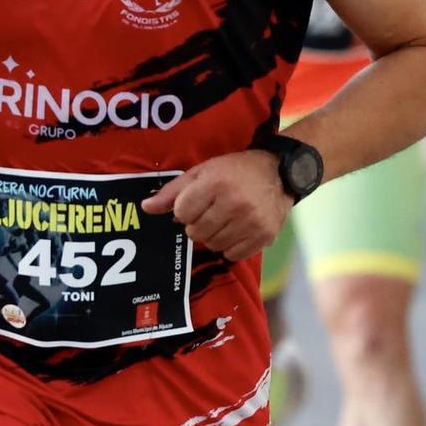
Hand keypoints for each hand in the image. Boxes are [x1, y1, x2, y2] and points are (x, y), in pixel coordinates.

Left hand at [140, 151, 292, 261]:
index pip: (182, 212)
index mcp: (216, 183)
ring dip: (213, 236)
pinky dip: (230, 246)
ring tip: (224, 220)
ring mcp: (251, 222)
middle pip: (196, 232)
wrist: (279, 174)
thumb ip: (172, 191)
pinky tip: (236, 230)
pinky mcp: (263, 237)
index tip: (195, 203)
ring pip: (213, 245)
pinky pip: (232, 255)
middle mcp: (234, 204)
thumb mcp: (202, 172)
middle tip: (210, 212)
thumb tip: (145, 208)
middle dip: (197, 224)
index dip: (184, 210)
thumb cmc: (235, 171)